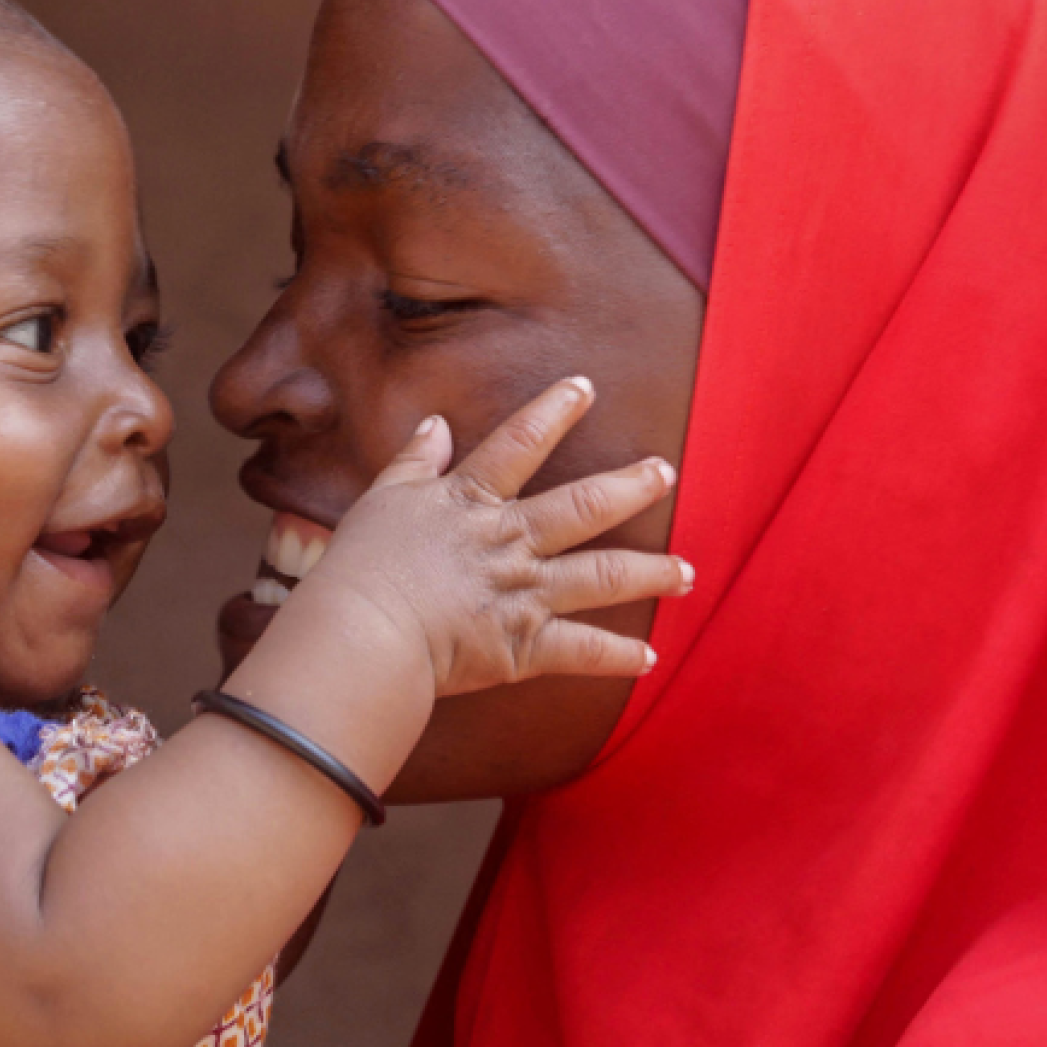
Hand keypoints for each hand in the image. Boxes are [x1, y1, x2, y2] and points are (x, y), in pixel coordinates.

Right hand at [296, 376, 685, 693]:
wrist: (363, 634)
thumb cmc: (359, 568)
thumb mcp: (381, 499)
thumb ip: (413, 461)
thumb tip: (435, 424)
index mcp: (471, 501)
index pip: (520, 443)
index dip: (553, 411)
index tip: (585, 388)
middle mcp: (509, 541)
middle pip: (584, 506)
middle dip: (631, 487)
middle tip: (667, 474)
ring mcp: (523, 593)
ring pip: (602, 577)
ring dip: (650, 573)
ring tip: (686, 573)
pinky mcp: (523, 647)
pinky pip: (582, 652)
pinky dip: (617, 657)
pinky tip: (649, 658)